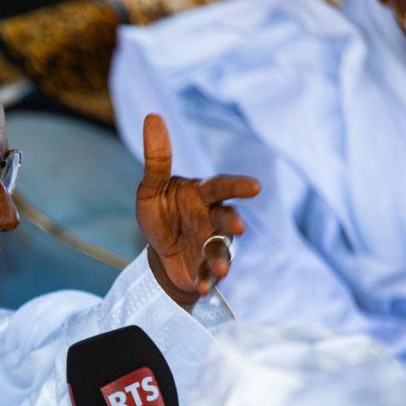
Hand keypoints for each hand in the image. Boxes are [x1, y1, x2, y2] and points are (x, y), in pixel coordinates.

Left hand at [135, 114, 260, 306]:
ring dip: (222, 259)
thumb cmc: (160, 214)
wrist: (160, 253)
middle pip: (228, 218)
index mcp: (201, 195)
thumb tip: (152, 117)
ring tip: (222, 270)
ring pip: (222, 250)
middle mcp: (212, 218)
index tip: (255, 187)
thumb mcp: (150, 189)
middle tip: (238, 229)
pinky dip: (205, 282)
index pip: (221, 187)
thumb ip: (156, 160)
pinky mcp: (205, 269)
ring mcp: (211, 245)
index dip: (237, 187)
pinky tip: (200, 288)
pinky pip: (209, 276)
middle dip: (233, 224)